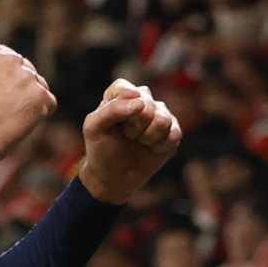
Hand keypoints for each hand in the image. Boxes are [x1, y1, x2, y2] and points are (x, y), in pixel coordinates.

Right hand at [0, 42, 56, 180]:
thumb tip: (11, 69)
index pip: (7, 57)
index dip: (1, 77)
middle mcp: (12, 58)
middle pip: (25, 69)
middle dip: (18, 86)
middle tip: (2, 106)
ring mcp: (29, 77)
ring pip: (39, 85)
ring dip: (30, 99)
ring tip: (10, 115)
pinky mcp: (41, 95)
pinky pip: (49, 102)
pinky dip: (40, 113)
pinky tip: (22, 121)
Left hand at [78, 80, 181, 204]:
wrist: (114, 177)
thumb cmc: (101, 149)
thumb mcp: (94, 127)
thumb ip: (112, 110)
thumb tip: (140, 104)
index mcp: (120, 94)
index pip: (126, 89)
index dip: (122, 108)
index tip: (116, 123)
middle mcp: (143, 100)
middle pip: (147, 105)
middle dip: (134, 127)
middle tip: (126, 136)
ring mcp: (160, 115)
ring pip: (163, 120)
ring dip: (147, 137)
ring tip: (138, 141)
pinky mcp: (173, 131)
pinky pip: (173, 135)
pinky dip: (158, 147)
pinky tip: (150, 149)